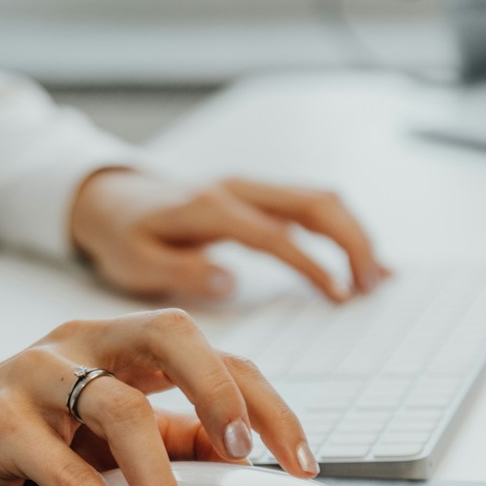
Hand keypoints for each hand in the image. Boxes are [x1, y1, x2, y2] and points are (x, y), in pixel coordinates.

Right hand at [0, 311, 316, 485]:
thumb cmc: (13, 436)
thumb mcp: (99, 434)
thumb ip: (164, 438)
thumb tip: (238, 463)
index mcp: (117, 341)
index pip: (211, 352)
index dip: (264, 402)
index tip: (299, 460)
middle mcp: (82, 343)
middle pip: (175, 336)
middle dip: (228, 395)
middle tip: (252, 459)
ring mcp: (37, 375)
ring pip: (123, 409)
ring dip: (166, 482)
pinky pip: (66, 471)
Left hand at [69, 170, 390, 302]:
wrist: (110, 199)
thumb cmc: (122, 236)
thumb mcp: (134, 262)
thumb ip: (180, 270)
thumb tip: (229, 280)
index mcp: (210, 207)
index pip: (274, 234)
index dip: (311, 265)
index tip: (338, 297)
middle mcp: (237, 189)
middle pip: (314, 202)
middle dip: (352, 242)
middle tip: (370, 288)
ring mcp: (250, 189)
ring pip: (319, 199)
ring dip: (353, 235)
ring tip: (375, 279)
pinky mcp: (256, 197)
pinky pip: (308, 206)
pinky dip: (340, 230)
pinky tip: (361, 260)